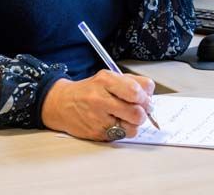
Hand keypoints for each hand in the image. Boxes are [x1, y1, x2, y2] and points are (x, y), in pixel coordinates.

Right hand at [41, 70, 155, 141]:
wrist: (62, 104)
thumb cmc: (89, 90)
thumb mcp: (108, 78)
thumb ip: (131, 82)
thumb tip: (150, 95)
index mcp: (105, 80)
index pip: (136, 91)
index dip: (146, 97)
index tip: (145, 98)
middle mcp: (100, 99)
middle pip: (137, 112)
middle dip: (143, 112)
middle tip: (140, 110)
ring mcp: (97, 119)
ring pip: (132, 127)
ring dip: (134, 124)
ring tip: (126, 117)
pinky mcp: (97, 134)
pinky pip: (122, 136)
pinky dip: (123, 130)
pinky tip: (116, 123)